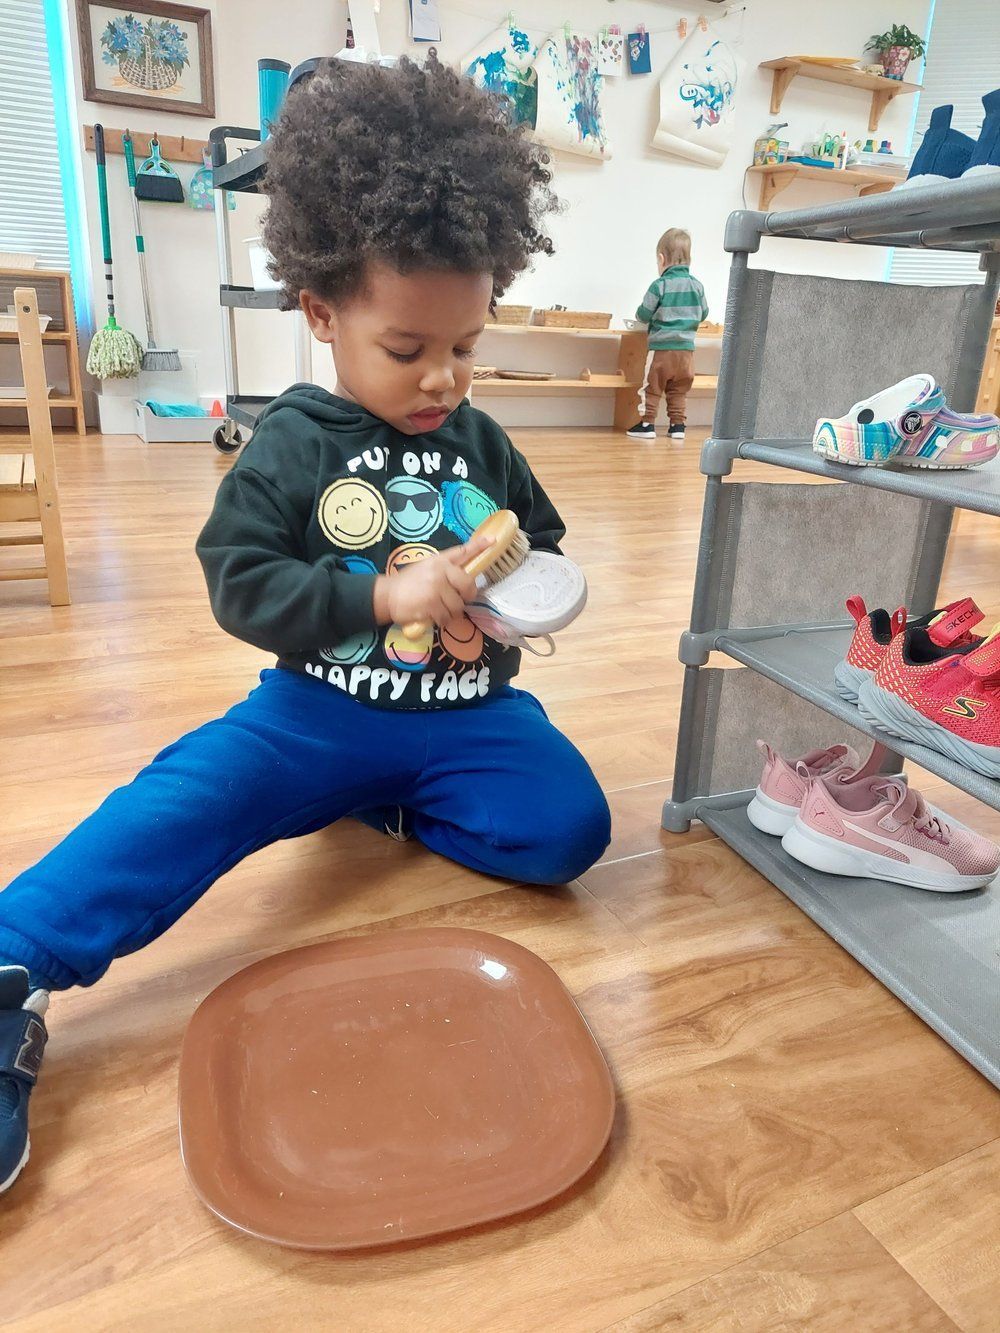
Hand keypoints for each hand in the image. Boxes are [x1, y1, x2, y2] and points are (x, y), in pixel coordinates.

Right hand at [373, 535, 492, 627]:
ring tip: (440, 609)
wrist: (388, 595)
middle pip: (468, 585)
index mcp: (440, 561)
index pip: (463, 552)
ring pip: (458, 606)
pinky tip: (433, 615)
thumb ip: (446, 568)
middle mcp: (440, 572)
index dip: (478, 547)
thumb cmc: (409, 582)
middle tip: (458, 599)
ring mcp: (436, 589)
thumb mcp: (427, 567)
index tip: (492, 540)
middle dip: (466, 596)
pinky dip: (442, 620)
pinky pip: (447, 617)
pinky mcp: (431, 605)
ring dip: (452, 612)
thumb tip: (466, 574)